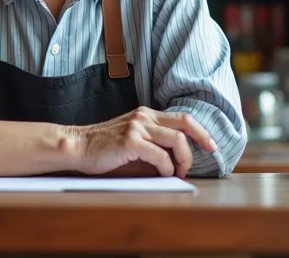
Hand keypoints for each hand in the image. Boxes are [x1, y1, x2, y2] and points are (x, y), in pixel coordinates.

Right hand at [69, 107, 216, 177]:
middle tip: (206, 156)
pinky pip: (160, 155)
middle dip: (201, 141)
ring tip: (180, 172)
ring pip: (176, 140)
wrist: (77, 146)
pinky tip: (163, 174)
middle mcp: (144, 116)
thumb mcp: (132, 137)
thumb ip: (153, 141)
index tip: (211, 144)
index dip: (201, 130)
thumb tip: (178, 158)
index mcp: (146, 114)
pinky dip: (167, 168)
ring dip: (183, 159)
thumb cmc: (103, 147)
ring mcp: (137, 127)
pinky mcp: (130, 141)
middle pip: (185, 123)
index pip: (182, 117)